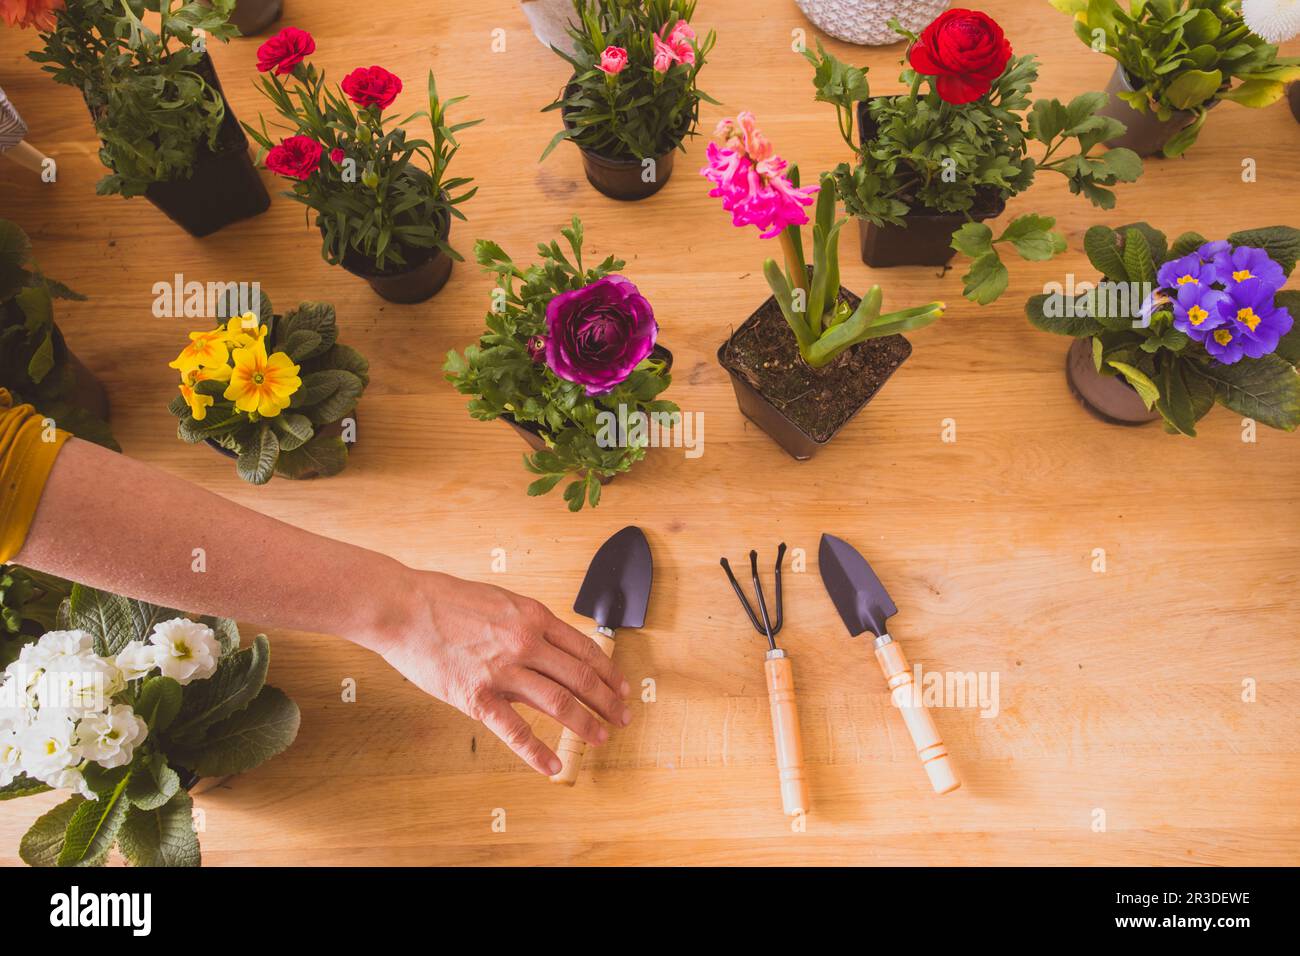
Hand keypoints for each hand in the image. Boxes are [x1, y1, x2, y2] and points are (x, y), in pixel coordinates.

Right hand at [368, 569, 631, 775]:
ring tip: (601, 738)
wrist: (403, 607)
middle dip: (608, 700)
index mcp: (532, 617)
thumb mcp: (499, 603)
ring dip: (586, 724)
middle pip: (581, 677)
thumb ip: (527, 626)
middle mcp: (526, 642)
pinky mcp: (477, 697)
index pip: (585, 649)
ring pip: (559, 702)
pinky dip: (538, 752)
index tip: (621, 686)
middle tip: (623, 716)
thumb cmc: (444, 601)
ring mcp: (503, 670)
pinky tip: (553, 766)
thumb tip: (550, 649)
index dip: (609, 671)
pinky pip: (515, 731)